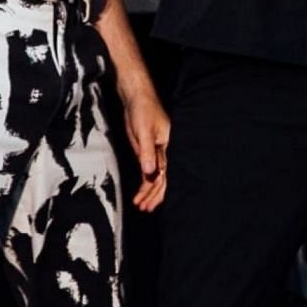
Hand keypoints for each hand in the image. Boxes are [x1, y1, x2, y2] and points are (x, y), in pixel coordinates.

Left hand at [121, 84, 170, 211]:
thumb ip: (147, 152)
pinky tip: (141, 193)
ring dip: (148, 191)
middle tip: (144, 208)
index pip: (166, 173)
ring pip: (154, 176)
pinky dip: (145, 181)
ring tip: (141, 205)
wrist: (136, 97)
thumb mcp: (144, 131)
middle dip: (154, 195)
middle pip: (162, 178)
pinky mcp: (147, 150)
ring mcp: (156, 151)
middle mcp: (165, 151)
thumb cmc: (143, 110)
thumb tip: (150, 173)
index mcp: (169, 146)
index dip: (158, 190)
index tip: (149, 202)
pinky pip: (148, 169)